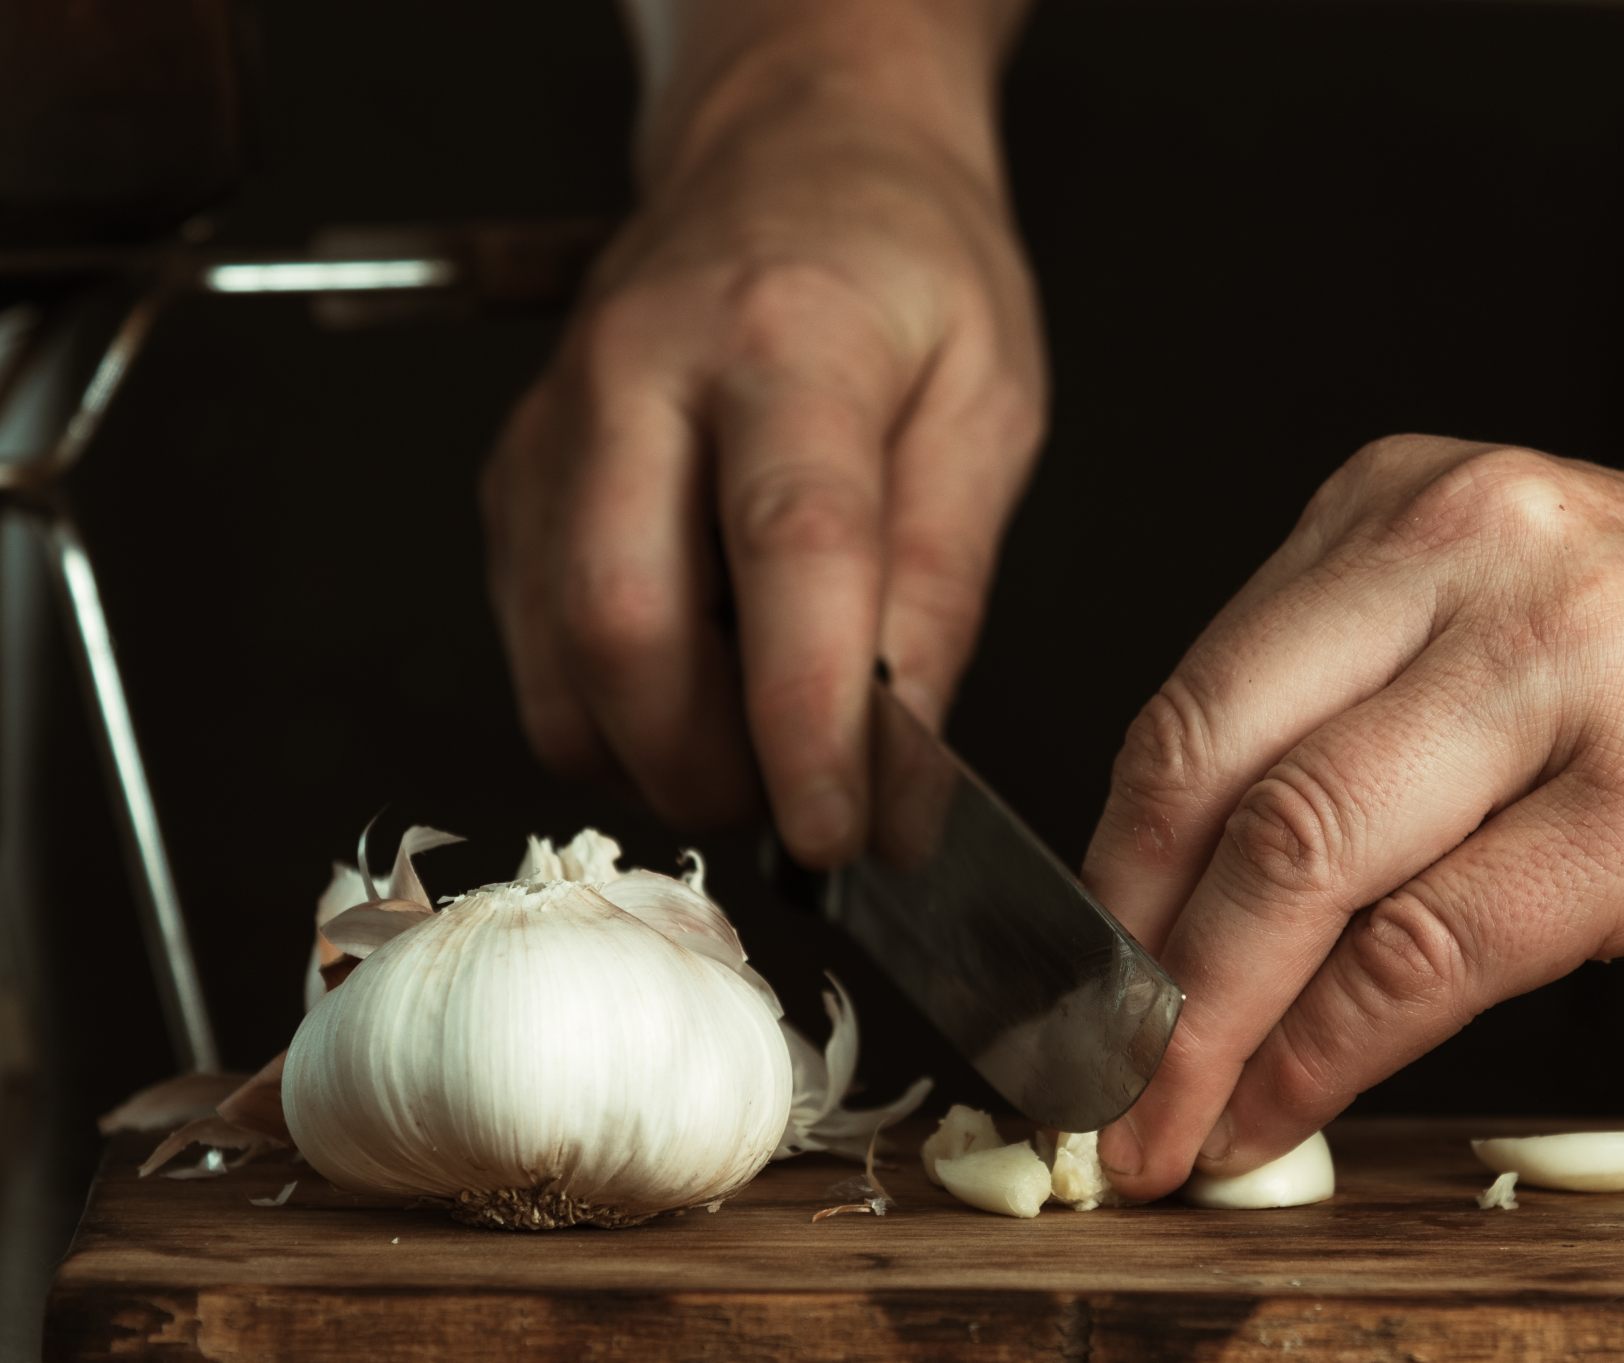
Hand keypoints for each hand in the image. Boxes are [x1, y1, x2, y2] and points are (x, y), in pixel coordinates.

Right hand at [482, 36, 1043, 863]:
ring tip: (755, 755)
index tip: (843, 831)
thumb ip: (942, 584)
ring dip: (655, 756)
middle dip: (708, 765)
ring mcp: (557, 428)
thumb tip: (902, 758)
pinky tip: (694, 693)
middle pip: (624, 623)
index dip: (807, 719)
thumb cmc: (901, 265)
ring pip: (557, 656)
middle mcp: (641, 376)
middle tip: (797, 814)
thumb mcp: (987, 405)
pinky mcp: (516, 478)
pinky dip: (610, 714)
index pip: (789, 553)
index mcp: (789, 340)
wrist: (787, 152)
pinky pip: (534, 644)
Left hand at [1083, 423, 1623, 1199]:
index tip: (1070, 973)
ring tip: (1155, 1123)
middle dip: (1122, 953)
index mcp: (1404, 510)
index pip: (1192, 698)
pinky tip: (1275, 1110)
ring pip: (1297, 863)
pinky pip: (1424, 951)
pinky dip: (1323, 1053)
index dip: (1106, 863)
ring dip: (1200, 1023)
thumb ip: (1359, 713)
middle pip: (1211, 774)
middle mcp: (1464, 560)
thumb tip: (1194, 892)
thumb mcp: (1513, 620)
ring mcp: (1558, 673)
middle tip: (1078, 1070)